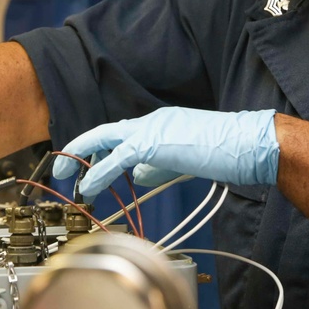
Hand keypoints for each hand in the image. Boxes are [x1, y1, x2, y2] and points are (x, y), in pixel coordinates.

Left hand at [52, 107, 278, 197]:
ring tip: (67, 181)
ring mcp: (151, 129)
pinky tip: (87, 187)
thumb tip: (138, 176)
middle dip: (79, 149)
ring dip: (82, 162)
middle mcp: (152, 121)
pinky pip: (115, 159)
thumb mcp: (185, 159)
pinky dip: (98, 173)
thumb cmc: (225, 152)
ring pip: (104, 141)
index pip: (121, 135)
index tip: (86, 166)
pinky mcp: (152, 143)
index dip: (100, 150)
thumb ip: (158, 165)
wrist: (246, 144)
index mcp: (160, 124)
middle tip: (62, 167)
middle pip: (105, 133)